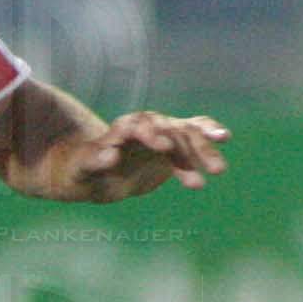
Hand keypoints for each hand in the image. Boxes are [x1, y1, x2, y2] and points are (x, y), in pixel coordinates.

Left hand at [73, 111, 228, 199]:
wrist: (93, 175)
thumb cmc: (83, 172)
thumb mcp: (82, 169)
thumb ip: (95, 161)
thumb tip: (110, 157)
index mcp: (121, 130)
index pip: (139, 126)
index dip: (151, 135)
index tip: (165, 148)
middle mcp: (145, 127)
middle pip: (171, 131)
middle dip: (190, 147)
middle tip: (207, 167)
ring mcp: (161, 134)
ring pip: (187, 136)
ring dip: (204, 152)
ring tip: (218, 171)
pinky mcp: (171, 147)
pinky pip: (192, 140)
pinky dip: (206, 144)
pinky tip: (220, 150)